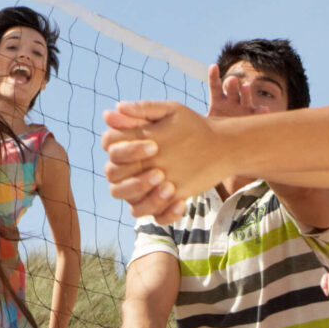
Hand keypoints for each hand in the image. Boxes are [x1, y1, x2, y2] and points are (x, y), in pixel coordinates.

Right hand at [103, 101, 222, 221]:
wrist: (218, 145)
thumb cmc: (190, 126)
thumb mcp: (170, 113)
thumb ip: (143, 110)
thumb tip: (114, 109)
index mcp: (126, 146)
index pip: (110, 149)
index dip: (127, 150)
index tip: (154, 145)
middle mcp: (129, 170)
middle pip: (114, 180)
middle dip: (135, 179)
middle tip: (160, 172)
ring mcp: (144, 190)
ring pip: (132, 205)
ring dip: (148, 198)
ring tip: (170, 187)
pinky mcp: (161, 204)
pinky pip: (156, 217)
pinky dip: (167, 213)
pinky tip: (182, 202)